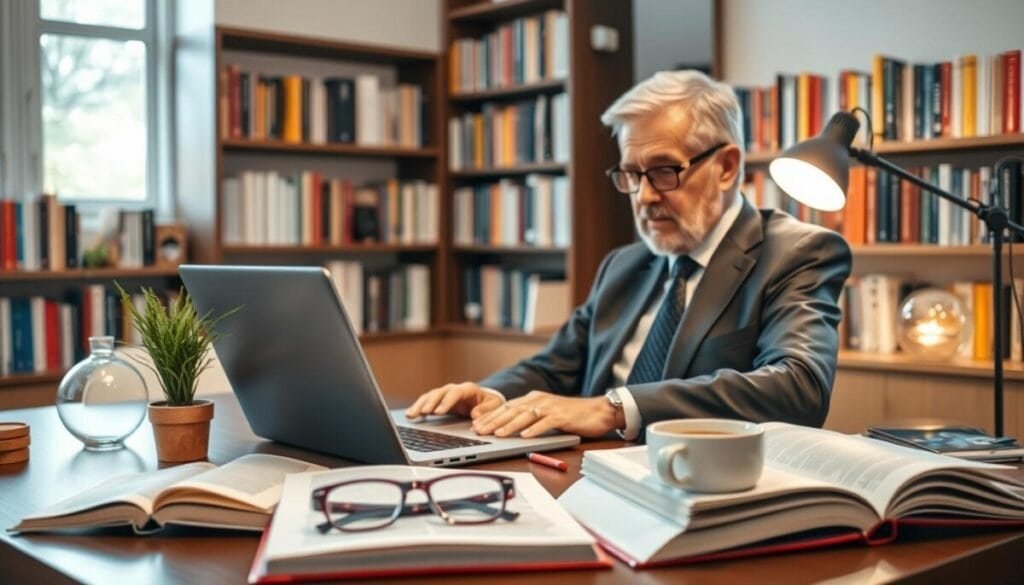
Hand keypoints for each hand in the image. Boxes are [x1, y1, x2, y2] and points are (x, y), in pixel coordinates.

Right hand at [405, 382, 504, 419]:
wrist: (487, 401)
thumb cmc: (492, 404)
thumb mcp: (495, 406)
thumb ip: (486, 410)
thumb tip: (475, 414)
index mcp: (468, 389)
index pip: (455, 393)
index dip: (446, 402)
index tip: (439, 412)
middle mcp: (454, 390)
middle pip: (439, 393)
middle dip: (430, 402)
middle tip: (422, 412)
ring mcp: (446, 395)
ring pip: (430, 396)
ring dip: (420, 405)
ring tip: (411, 415)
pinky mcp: (440, 402)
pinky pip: (427, 403)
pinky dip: (418, 408)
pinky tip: (410, 415)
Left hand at [472, 391, 621, 438]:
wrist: (598, 411)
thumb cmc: (572, 416)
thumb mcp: (546, 414)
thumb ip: (530, 418)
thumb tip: (510, 428)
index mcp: (533, 399)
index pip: (506, 407)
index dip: (490, 416)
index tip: (476, 425)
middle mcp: (539, 400)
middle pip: (512, 410)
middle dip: (493, 421)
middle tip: (479, 431)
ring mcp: (551, 407)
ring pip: (526, 416)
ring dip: (510, 425)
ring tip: (498, 434)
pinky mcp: (563, 417)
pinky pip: (546, 423)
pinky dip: (535, 430)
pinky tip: (525, 437)